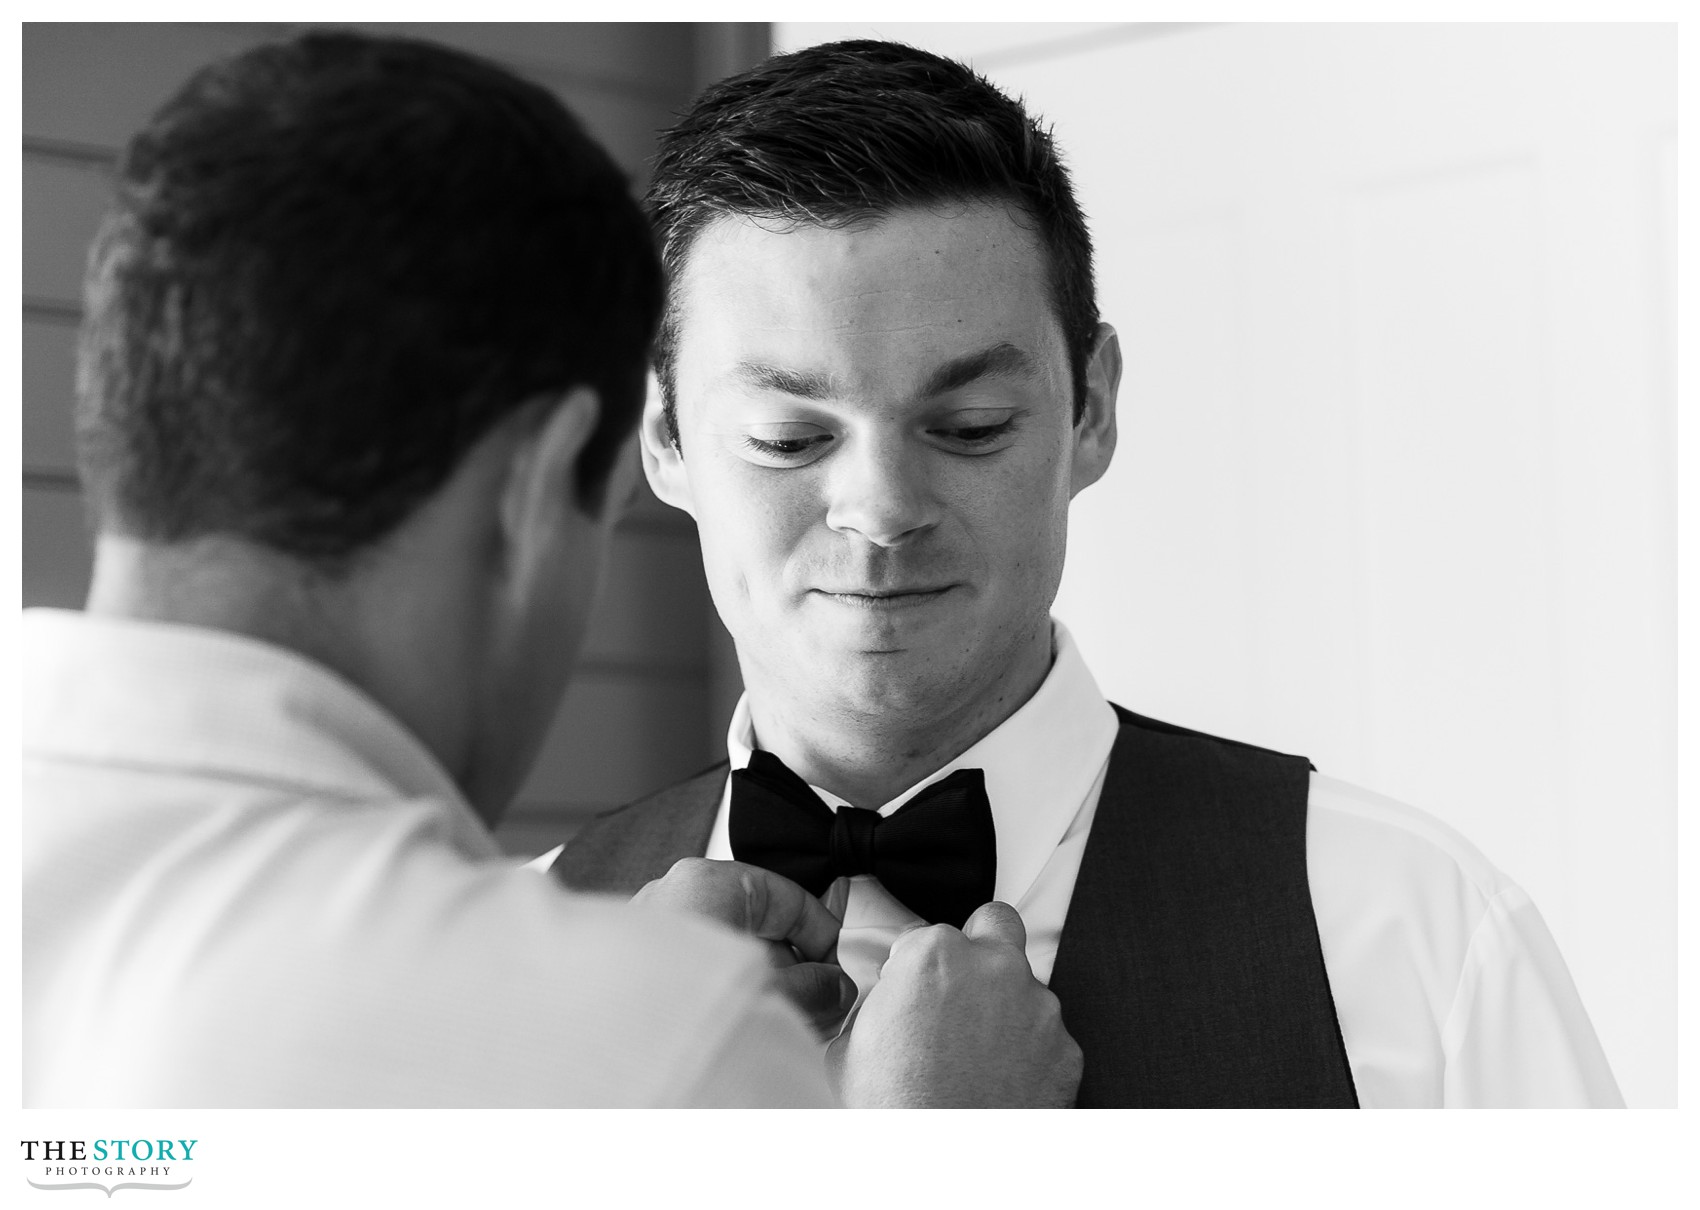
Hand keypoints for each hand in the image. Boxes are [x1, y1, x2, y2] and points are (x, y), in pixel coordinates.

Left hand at [631, 858, 856, 1037]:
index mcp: (708, 882)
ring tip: (779, 1029)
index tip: (840, 974)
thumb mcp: (772, 994)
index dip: (824, 938)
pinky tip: (742, 1033)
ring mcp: (653, 933)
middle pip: (759, 927)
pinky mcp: (639, 968)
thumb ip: (813, 989)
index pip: (789, 897)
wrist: (608, 1059)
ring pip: (729, 954)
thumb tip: (835, 989)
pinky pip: (699, 974)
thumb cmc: (673, 1008)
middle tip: (817, 1010)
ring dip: (761, 989)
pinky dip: (726, 998)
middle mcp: (674, 896)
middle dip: (793, 971)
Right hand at [827, 902, 1081, 1107]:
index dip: (913, 966)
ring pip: (1025, 985)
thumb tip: (885, 1007)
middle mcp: (993, 968)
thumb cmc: (892, 1113)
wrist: (940, 1167)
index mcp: (933, 955)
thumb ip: (877, 1006)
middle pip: (994, 926)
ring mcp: (1037, 1006)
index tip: (911, 991)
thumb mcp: (848, 1047)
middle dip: (978, 948)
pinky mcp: (1066, 1049)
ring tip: (974, 1056)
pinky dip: (1029, 1052)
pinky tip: (999, 1080)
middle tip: (958, 989)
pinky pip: (1047, 1036)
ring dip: (1004, 1007)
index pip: (924, 934)